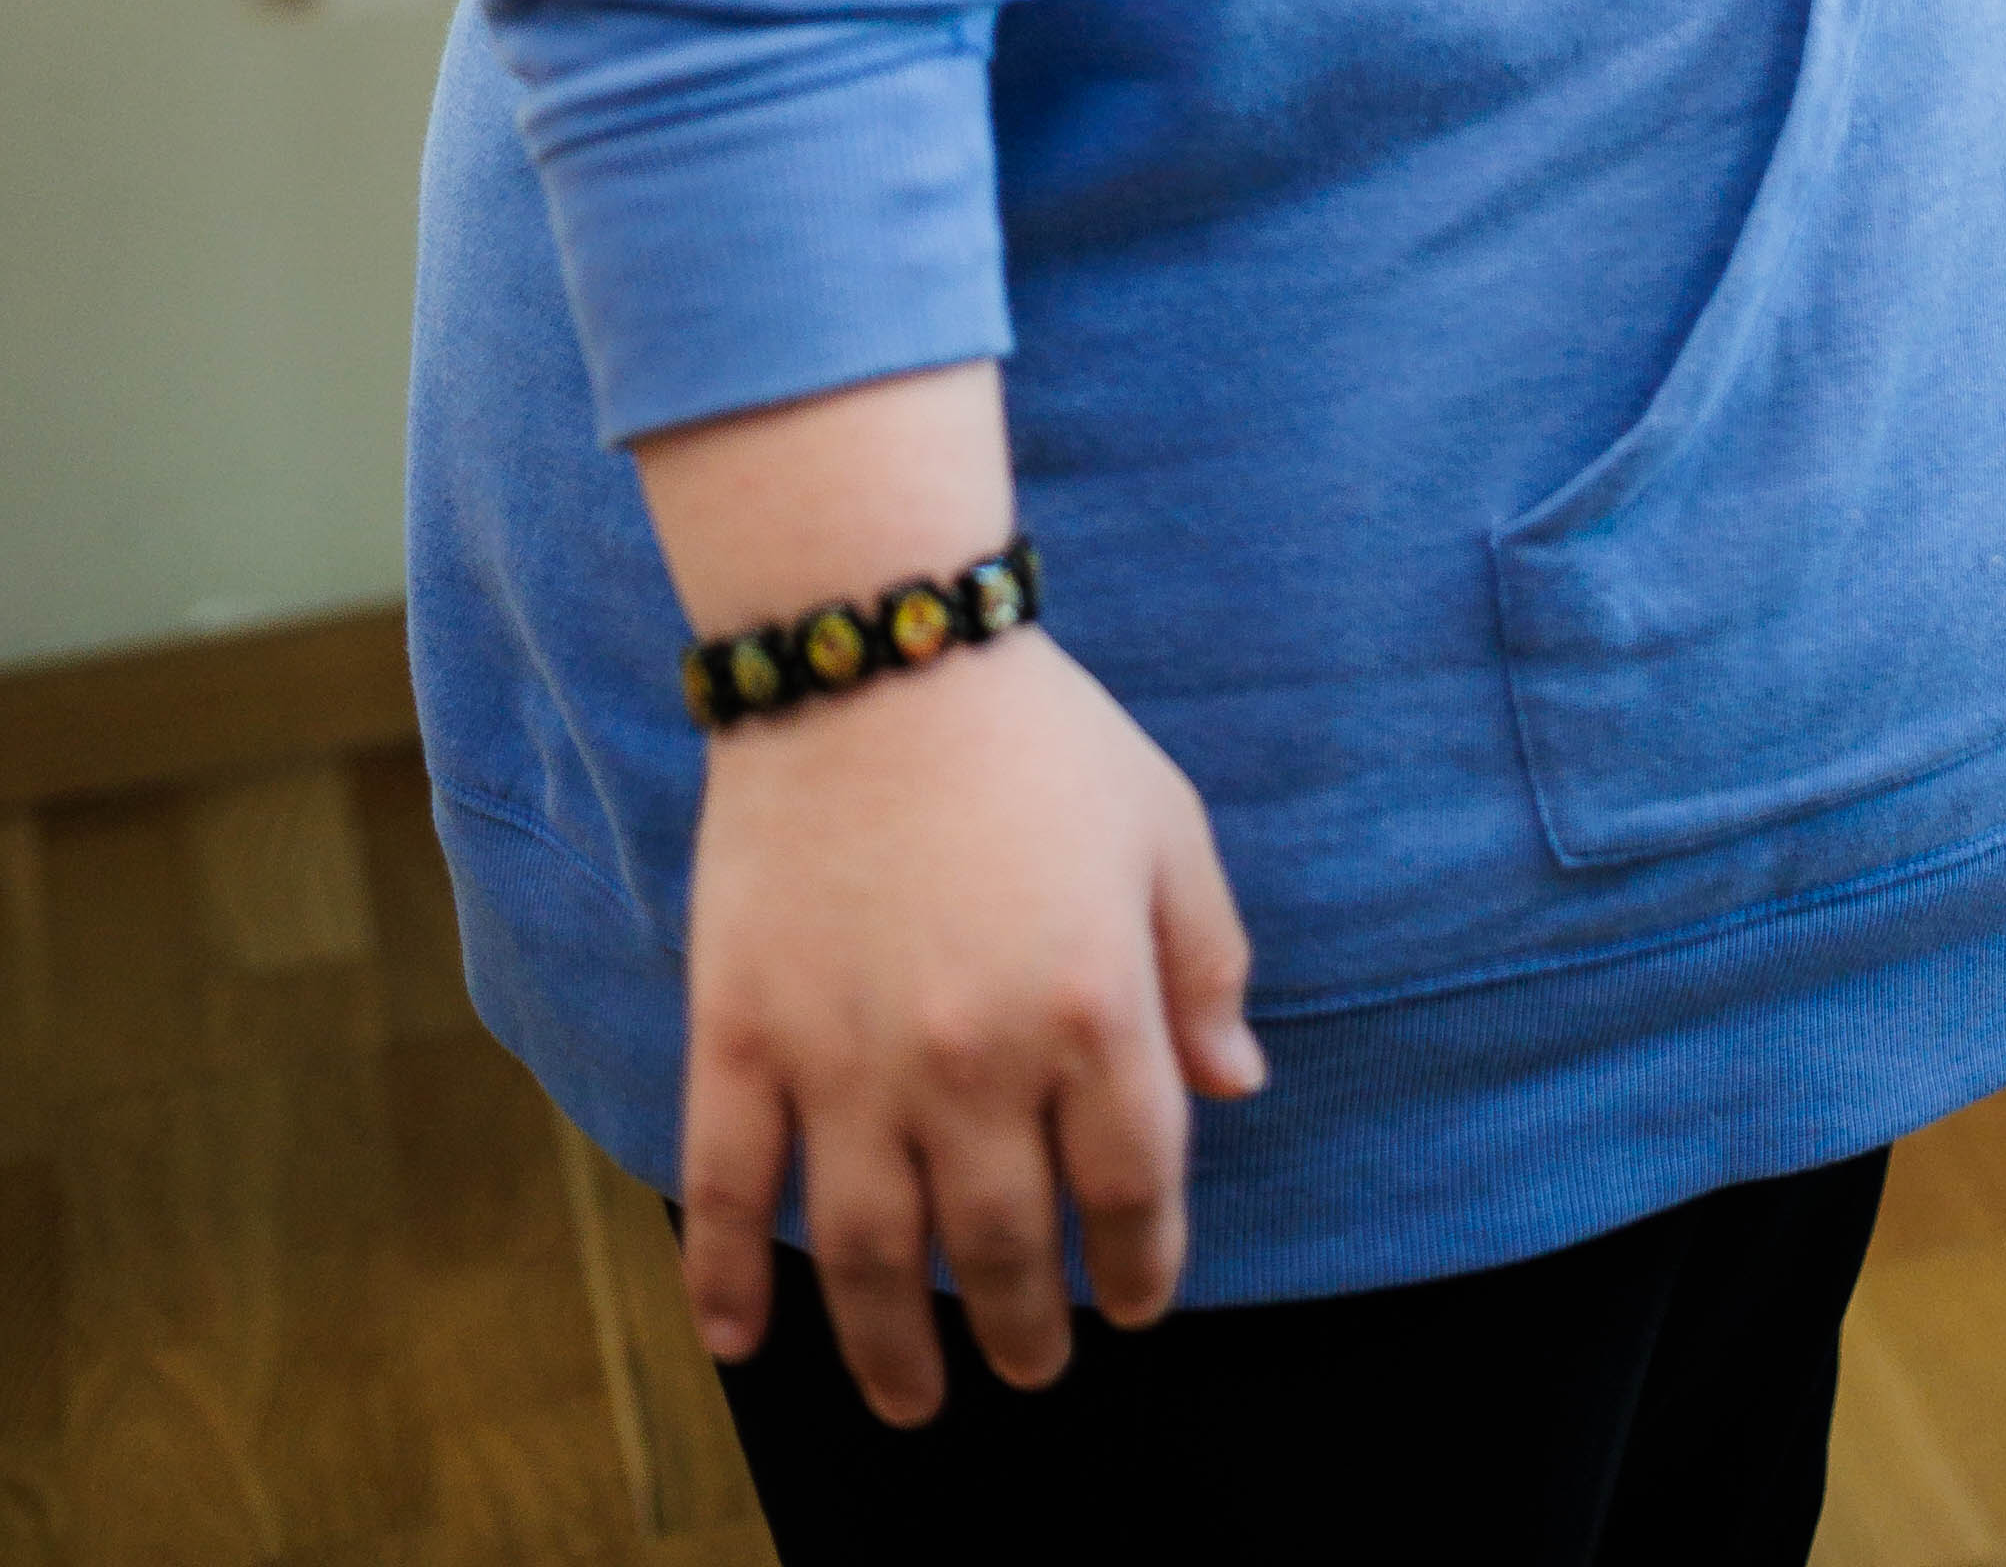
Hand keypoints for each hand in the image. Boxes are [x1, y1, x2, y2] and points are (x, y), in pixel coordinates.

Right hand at [678, 625, 1265, 1419]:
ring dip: (893, 1350)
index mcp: (1093, 1006)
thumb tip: (1238, 1084)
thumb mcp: (1165, 827)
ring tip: (914, 1398)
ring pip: (871, 1256)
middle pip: (1004, 1247)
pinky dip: (727, 1283)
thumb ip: (1207, 962)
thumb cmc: (1040, 734)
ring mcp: (849, 1057)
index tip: (1136, 1301)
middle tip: (1030, 1365)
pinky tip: (743, 1345)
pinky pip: (729, 1191)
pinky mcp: (743, 1035)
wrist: (876, 648)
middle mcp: (974, 1057)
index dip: (1141, 1263)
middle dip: (1025, 1328)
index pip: (1131, 1187)